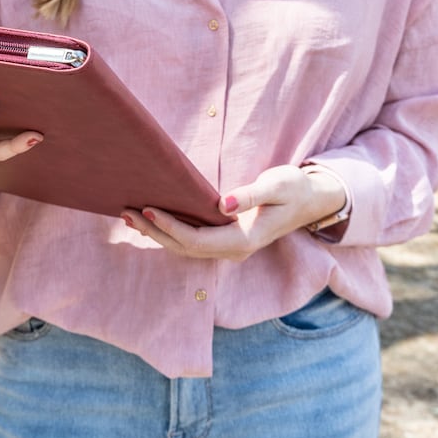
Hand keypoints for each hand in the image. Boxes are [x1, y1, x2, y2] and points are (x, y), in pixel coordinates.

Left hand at [121, 164, 345, 260]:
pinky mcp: (225, 239)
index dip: (170, 226)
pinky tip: (152, 220)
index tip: (148, 208)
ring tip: (129, 215)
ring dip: (157, 233)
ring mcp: (228, 247)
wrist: (312, 201)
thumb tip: (221, 204)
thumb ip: (250, 195)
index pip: (196, 239)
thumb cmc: (294, 189)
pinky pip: (192, 241)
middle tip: (126, 211)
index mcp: (243, 241)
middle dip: (154, 231)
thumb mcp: (277, 186)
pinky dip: (169, 231)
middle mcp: (233, 250)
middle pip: (184, 247)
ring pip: (185, 247)